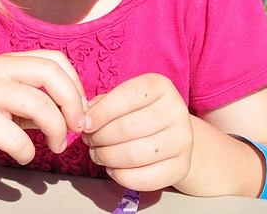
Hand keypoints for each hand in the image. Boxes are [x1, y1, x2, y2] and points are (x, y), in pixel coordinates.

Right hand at [0, 51, 87, 167]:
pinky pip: (18, 138)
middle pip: (51, 74)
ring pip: (39, 105)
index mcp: (8, 62)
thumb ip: (41, 99)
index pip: (55, 60)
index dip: (75, 85)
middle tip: (77, 127)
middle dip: (73, 103)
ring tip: (56, 146)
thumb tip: (79, 110)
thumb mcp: (11, 100)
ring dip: (57, 131)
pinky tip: (23, 154)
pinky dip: (29, 152)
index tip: (80, 110)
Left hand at [82, 73, 192, 190]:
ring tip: (97, 154)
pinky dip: (121, 176)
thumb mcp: (125, 99)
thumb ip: (103, 103)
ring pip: (133, 154)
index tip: (85, 123)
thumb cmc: (141, 113)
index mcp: (161, 86)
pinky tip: (112, 168)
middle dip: (99, 137)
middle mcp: (176, 111)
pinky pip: (145, 178)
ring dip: (106, 157)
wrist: (174, 135)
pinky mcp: (182, 167)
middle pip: (128, 128)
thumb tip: (84, 116)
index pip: (128, 95)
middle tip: (88, 140)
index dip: (101, 111)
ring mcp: (182, 140)